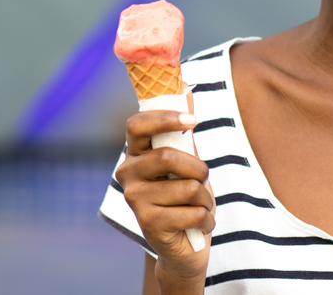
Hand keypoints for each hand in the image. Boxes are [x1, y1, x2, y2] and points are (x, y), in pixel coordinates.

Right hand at [115, 106, 214, 281]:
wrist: (185, 243)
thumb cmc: (185, 195)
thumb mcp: (187, 159)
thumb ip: (183, 130)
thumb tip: (186, 88)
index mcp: (135, 153)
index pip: (137, 125)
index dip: (164, 118)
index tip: (193, 121)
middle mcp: (127, 174)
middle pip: (168, 157)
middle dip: (199, 168)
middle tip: (204, 178)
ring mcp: (135, 200)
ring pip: (188, 187)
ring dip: (206, 198)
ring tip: (198, 206)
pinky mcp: (148, 225)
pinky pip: (193, 212)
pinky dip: (205, 219)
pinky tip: (195, 225)